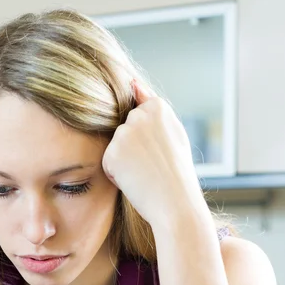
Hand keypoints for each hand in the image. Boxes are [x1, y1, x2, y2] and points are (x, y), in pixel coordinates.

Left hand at [102, 79, 207, 230]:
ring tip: (145, 173)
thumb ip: (151, 106)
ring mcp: (125, 133)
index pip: (136, 113)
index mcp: (157, 106)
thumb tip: (132, 82)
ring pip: (114, 147)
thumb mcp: (171, 132)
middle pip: (122, 130)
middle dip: (131, 148)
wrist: (175, 202)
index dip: (144, 139)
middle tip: (152, 165)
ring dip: (123, 162)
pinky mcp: (112, 152)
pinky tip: (135, 181)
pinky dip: (116, 175)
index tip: (156, 151)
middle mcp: (139, 115)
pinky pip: (107, 163)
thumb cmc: (176, 171)